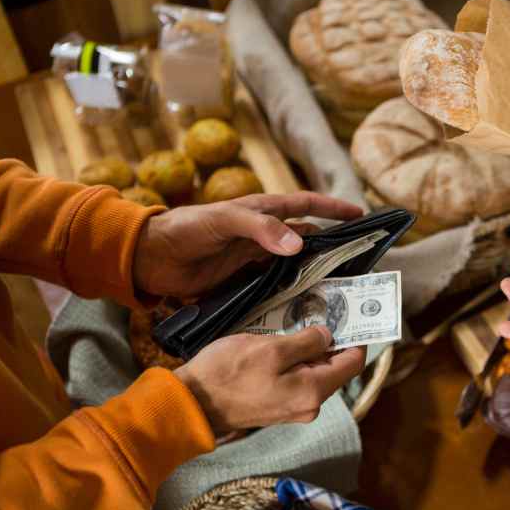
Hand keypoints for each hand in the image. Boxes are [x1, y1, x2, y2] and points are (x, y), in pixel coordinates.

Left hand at [133, 193, 361, 297]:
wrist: (150, 257)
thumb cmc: (185, 229)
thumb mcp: (224, 221)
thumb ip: (261, 229)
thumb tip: (299, 242)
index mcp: (262, 211)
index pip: (306, 205)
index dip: (333, 208)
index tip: (360, 214)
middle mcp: (263, 234)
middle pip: (306, 236)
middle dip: (331, 244)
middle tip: (358, 260)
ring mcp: (254, 258)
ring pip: (294, 264)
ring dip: (314, 272)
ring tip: (339, 286)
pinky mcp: (243, 281)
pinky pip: (275, 285)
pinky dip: (291, 292)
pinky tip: (306, 304)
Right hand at [174, 326, 365, 434]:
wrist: (191, 404)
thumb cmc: (228, 375)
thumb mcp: (270, 348)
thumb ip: (306, 342)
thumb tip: (328, 335)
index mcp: (313, 392)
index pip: (353, 363)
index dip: (357, 336)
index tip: (357, 313)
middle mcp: (309, 405)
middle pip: (335, 367)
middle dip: (335, 339)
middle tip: (331, 309)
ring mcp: (293, 408)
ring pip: (316, 371)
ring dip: (314, 347)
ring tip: (307, 319)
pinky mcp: (277, 405)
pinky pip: (298, 378)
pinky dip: (298, 359)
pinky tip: (287, 339)